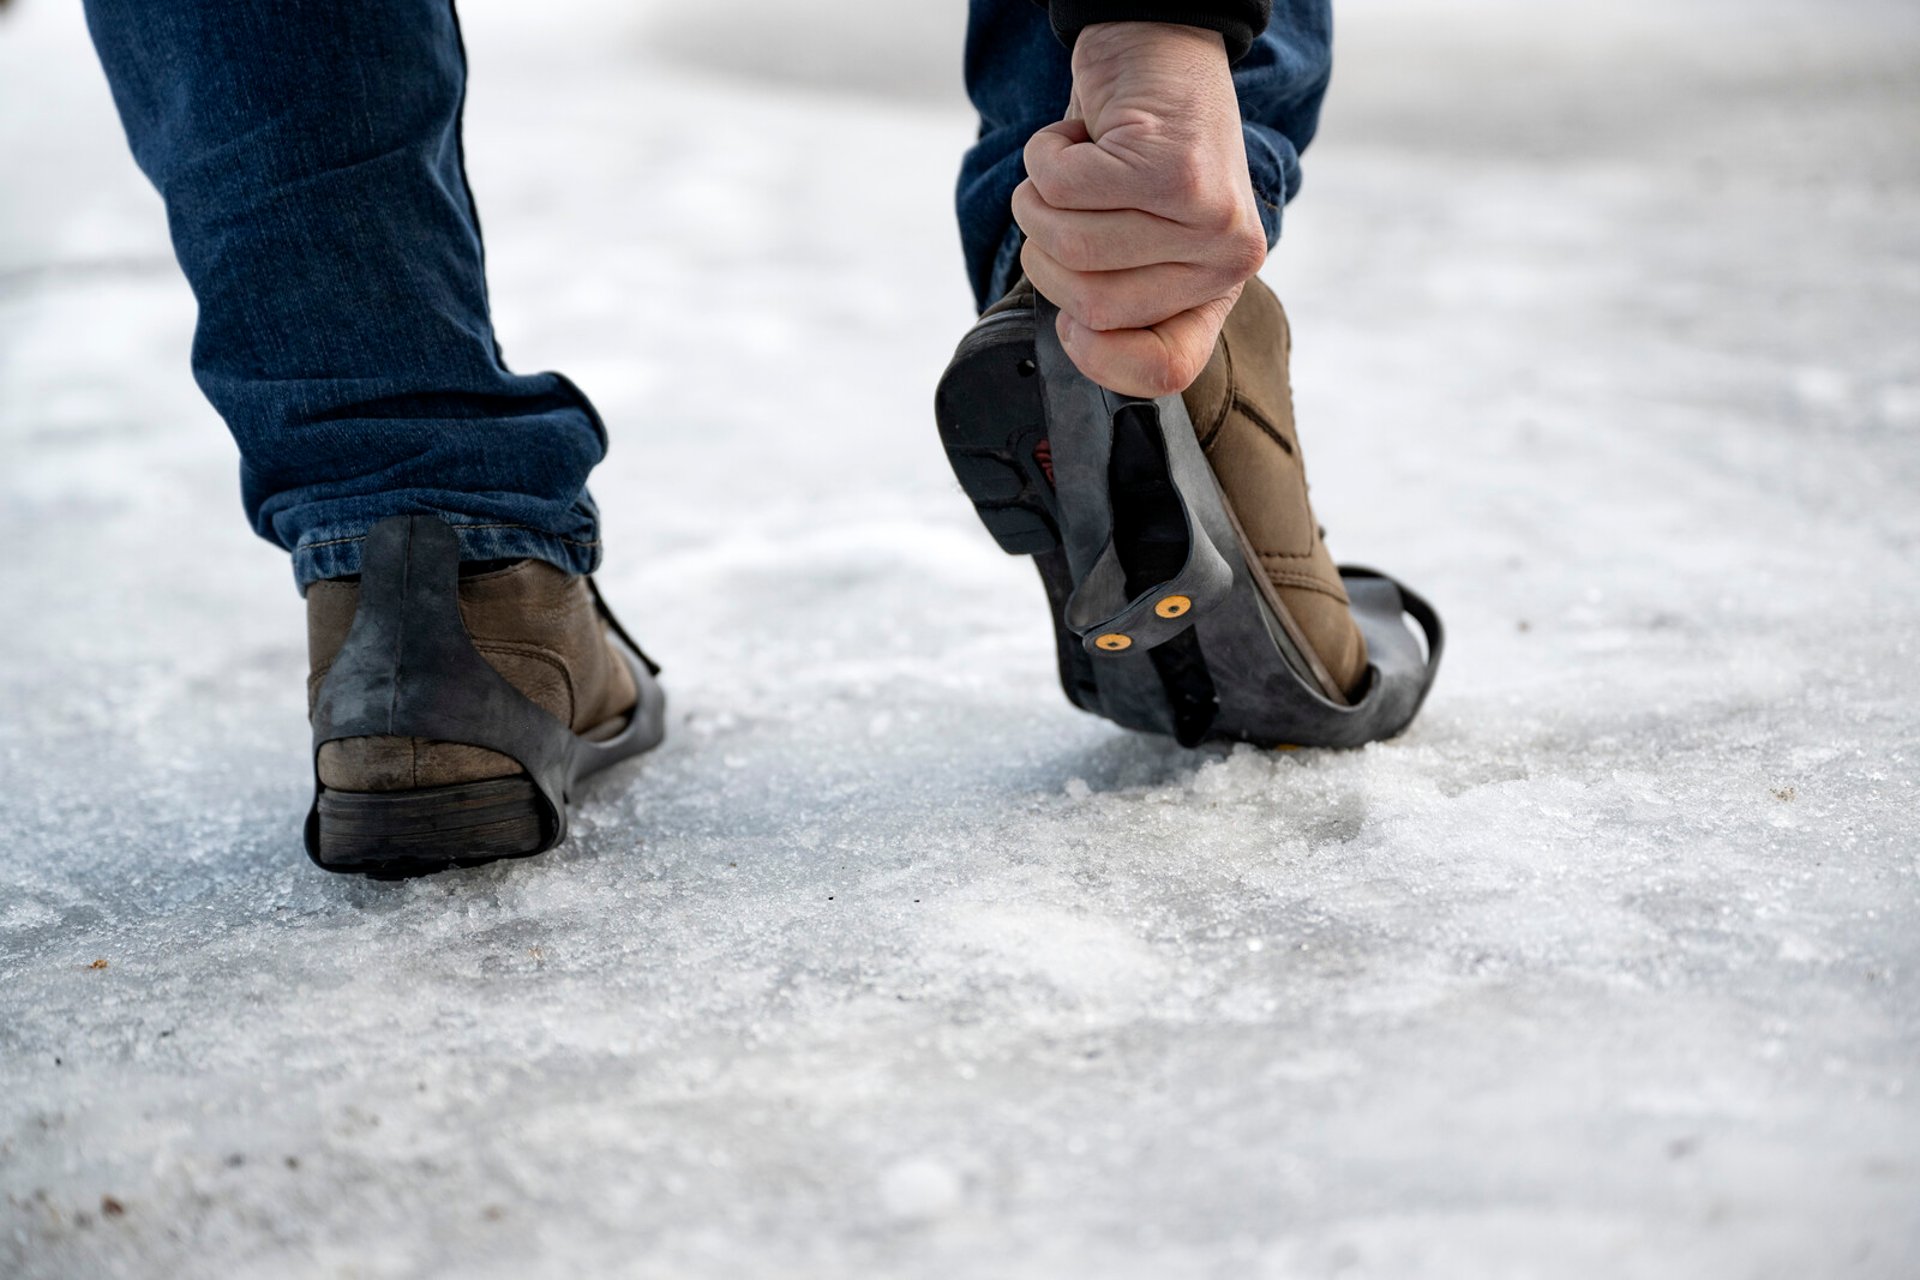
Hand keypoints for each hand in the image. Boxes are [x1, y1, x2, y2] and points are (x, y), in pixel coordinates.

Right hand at [1013, 22, 1266, 397]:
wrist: (1161, 46)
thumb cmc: (1137, 147)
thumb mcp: (1140, 234)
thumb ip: (1123, 295)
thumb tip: (1079, 342)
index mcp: (1216, 288)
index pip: (1165, 371)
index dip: (1098, 358)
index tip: (1072, 324)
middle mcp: (1227, 260)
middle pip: (1091, 307)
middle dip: (1049, 252)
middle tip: (1069, 206)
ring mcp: (1206, 216)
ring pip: (1068, 246)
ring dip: (1039, 199)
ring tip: (1070, 167)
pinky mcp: (1171, 168)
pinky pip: (1061, 190)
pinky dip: (1044, 157)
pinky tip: (1077, 135)